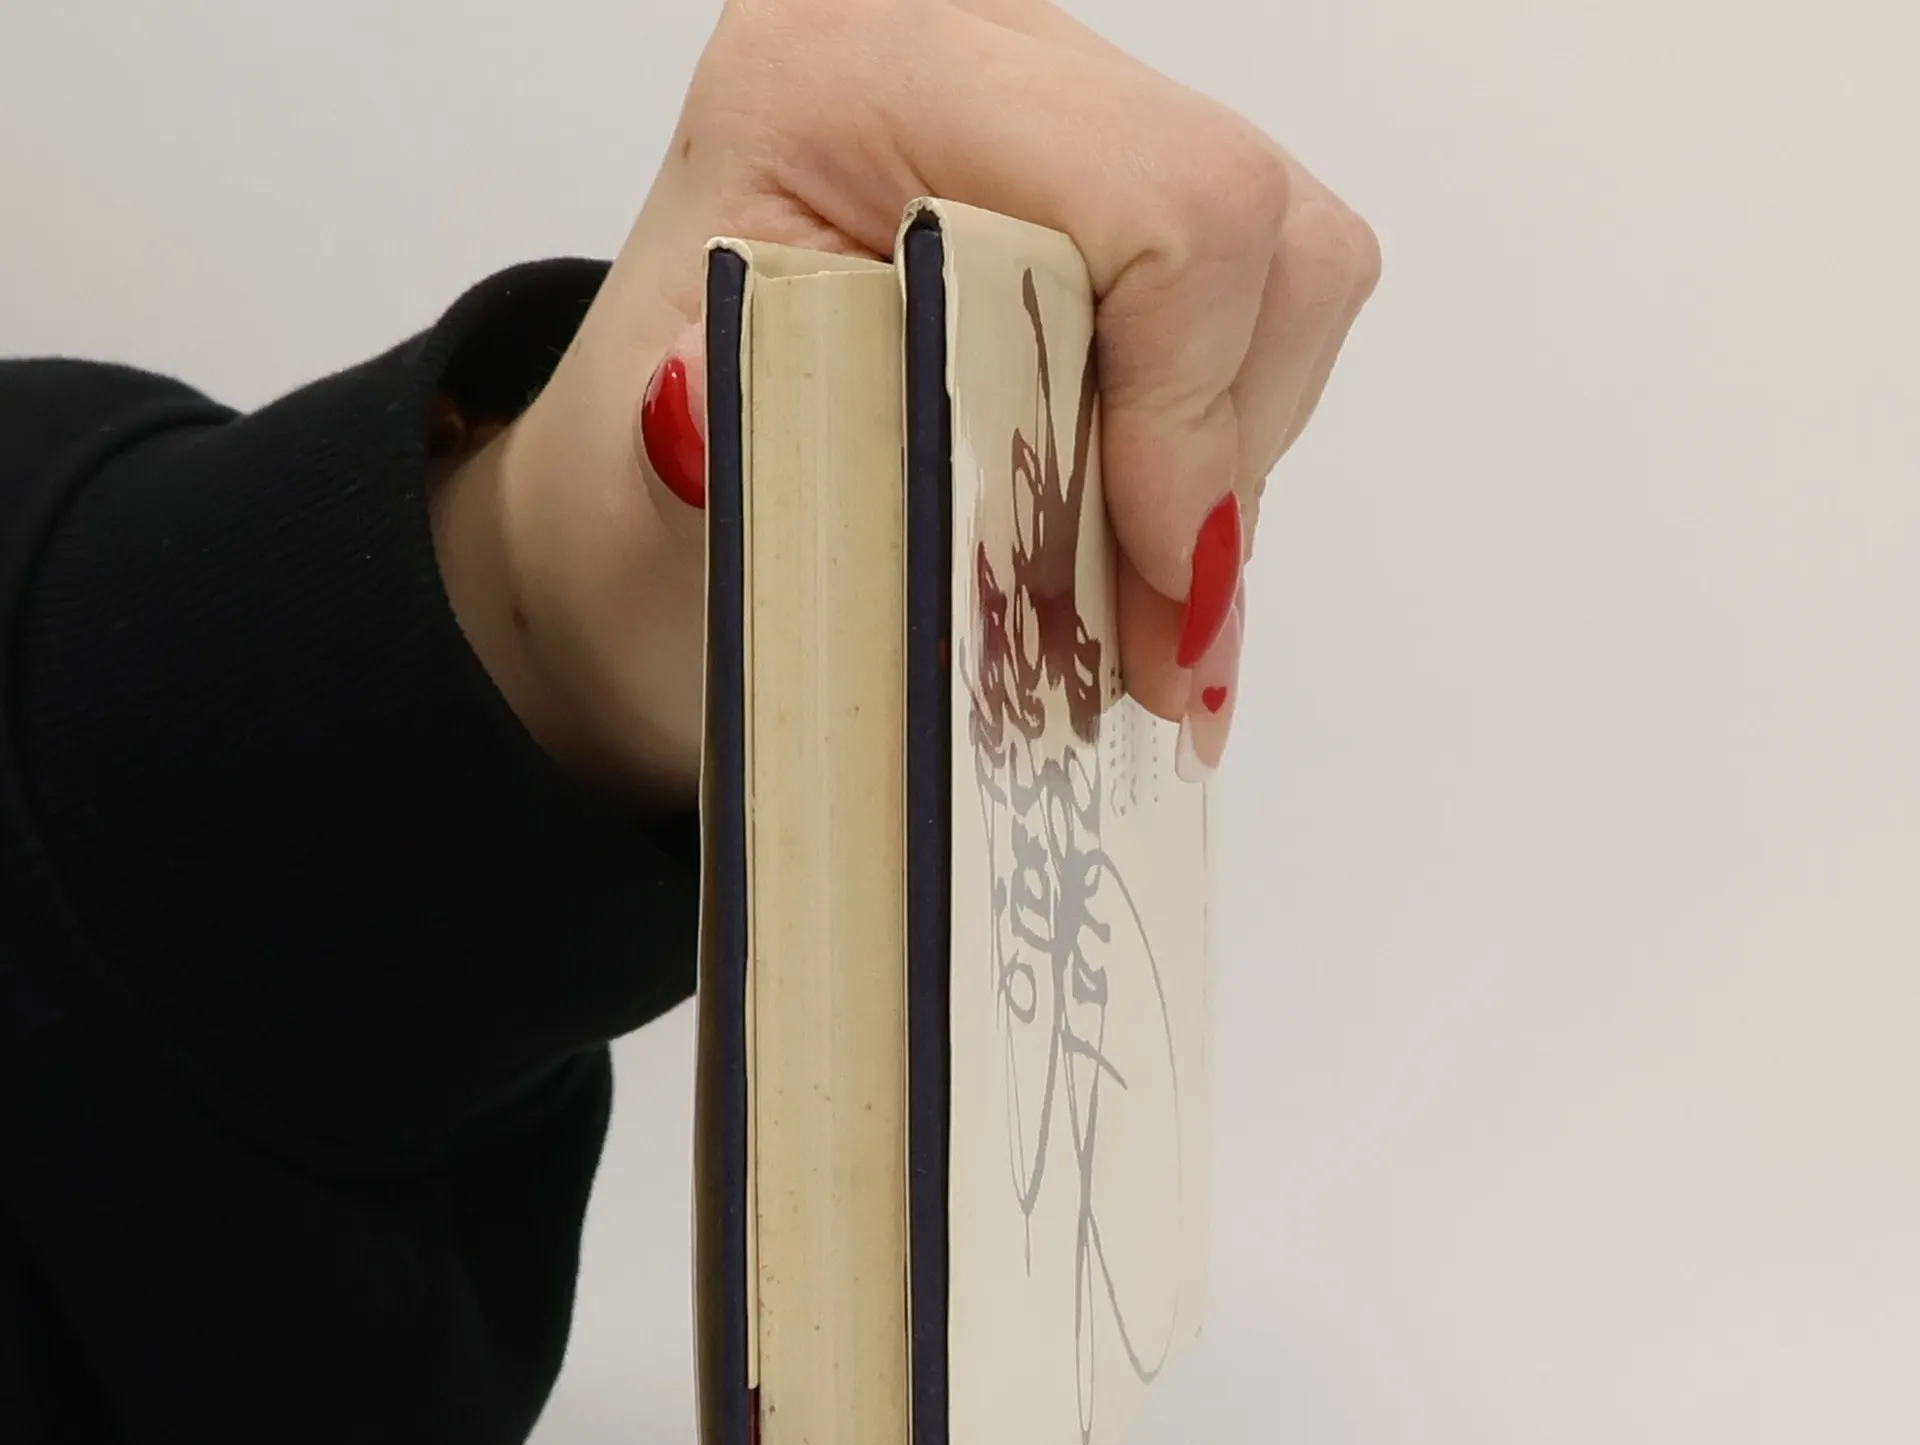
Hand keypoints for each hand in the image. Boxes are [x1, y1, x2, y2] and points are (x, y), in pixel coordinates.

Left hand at [433, 0, 1379, 797]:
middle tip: (1155, 643)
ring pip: (1290, 274)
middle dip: (1217, 466)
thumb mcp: (642, 506)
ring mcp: (1070, 121)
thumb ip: (695, 463)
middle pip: (1249, 232)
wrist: (656, 508)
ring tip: (1138, 609)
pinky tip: (1141, 546)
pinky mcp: (1121, 200)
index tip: (1156, 587)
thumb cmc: (649, 504)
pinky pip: (1268, 315)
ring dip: (1231, 471)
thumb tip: (694, 419)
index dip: (1187, 414)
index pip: (1156, 202)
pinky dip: (1224, 459)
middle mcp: (985, 60)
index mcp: (853, 75)